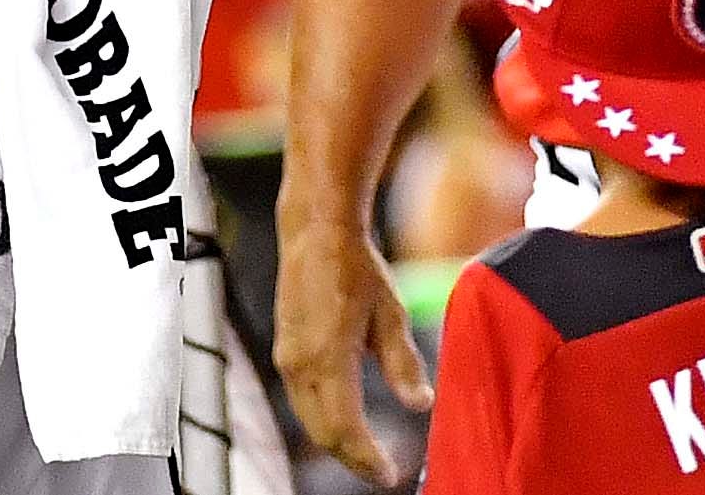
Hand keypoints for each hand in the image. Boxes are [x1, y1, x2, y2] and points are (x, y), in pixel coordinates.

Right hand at [273, 213, 432, 483]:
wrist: (315, 233)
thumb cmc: (357, 269)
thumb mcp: (390, 314)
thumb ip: (403, 364)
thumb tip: (420, 405)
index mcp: (329, 356)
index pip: (345, 428)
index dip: (367, 459)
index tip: (391, 475)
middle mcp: (300, 363)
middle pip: (323, 433)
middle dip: (352, 459)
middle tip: (382, 472)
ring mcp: (287, 358)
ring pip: (309, 420)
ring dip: (337, 442)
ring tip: (368, 454)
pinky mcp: (284, 351)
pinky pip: (302, 401)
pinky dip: (323, 420)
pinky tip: (346, 422)